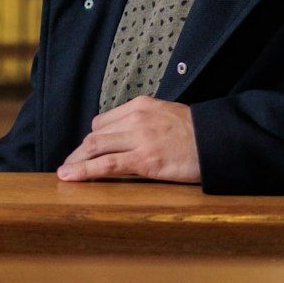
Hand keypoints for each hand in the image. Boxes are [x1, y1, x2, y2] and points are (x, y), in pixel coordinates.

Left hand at [57, 96, 199, 182]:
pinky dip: (83, 171)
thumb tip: (127, 136)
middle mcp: (135, 118)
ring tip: (65, 173)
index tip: (88, 151)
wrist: (218, 140)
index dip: (94, 139)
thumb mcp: (166, 115)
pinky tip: (69, 176)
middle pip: (96, 135)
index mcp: (140, 106)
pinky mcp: (144, 159)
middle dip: (80, 152)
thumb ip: (144, 122)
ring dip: (76, 162)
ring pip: (95, 147)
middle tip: (70, 165)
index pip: (104, 121)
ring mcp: (139, 138)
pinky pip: (106, 165)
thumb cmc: (196, 132)